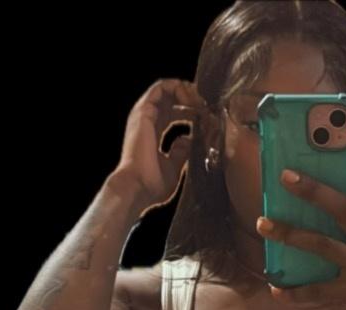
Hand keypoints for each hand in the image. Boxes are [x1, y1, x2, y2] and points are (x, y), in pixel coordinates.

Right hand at [113, 78, 206, 211]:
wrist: (137, 186)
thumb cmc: (152, 184)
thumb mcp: (174, 167)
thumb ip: (182, 151)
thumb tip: (191, 140)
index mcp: (153, 133)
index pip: (173, 113)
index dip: (192, 112)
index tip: (208, 119)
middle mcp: (148, 121)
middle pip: (171, 99)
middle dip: (192, 99)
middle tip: (208, 108)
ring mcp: (144, 114)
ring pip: (167, 89)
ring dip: (187, 92)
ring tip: (202, 103)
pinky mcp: (144, 110)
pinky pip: (161, 87)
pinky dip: (178, 89)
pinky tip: (192, 101)